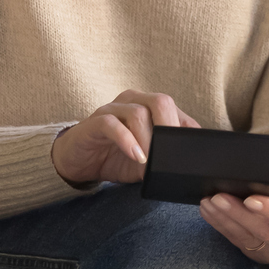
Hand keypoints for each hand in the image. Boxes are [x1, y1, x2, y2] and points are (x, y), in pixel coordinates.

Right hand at [51, 89, 199, 186]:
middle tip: (171, 154)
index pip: (175, 111)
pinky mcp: (95, 122)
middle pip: (160, 102)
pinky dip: (127, 140)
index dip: (185, 129)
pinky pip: (112, 124)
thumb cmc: (114, 157)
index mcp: (148, 106)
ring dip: (149, 140)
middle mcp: (133, 102)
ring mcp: (113, 109)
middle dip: (170, 128)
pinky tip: (136, 156)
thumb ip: (163, 157)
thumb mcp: (145, 160)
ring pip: (138, 113)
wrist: (77, 162)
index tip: (190, 152)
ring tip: (151, 162)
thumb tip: (185, 167)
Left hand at [199, 178, 268, 267]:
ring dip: (226, 221)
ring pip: (251, 241)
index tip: (249, 200)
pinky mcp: (264, 259)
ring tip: (209, 204)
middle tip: (218, 197)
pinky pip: (242, 245)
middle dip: (240, 214)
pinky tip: (212, 215)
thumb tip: (255, 190)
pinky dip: (224, 229)